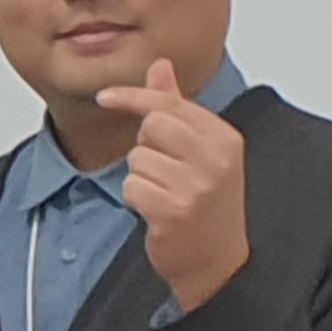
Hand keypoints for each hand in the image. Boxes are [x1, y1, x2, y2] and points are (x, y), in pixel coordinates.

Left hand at [93, 59, 248, 314]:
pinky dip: (137, 198)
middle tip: (165, 170)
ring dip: (142, 176)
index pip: (170, 104)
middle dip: (146, 145)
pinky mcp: (173, 211)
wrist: (217, 263)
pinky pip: (132, 186)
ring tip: (166, 194)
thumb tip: (160, 67)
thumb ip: (178, 107)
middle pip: (152, 124)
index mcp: (225, 138)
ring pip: (138, 158)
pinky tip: (158, 211)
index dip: (134, 98)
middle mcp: (215, 159)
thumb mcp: (201, 151)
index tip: (106, 97)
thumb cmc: (208, 205)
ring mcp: (196, 186)